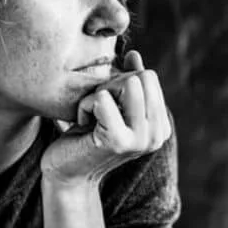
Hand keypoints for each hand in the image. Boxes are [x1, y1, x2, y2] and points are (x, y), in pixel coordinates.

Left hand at [40, 50, 171, 187]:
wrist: (66, 172)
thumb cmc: (86, 136)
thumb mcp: (112, 106)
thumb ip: (128, 81)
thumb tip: (133, 55)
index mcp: (161, 126)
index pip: (149, 77)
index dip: (120, 84)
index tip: (108, 109)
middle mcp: (157, 135)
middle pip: (140, 77)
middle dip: (111, 86)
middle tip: (97, 111)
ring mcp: (141, 140)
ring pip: (125, 83)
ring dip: (99, 95)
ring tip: (91, 118)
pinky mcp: (118, 141)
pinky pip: (102, 98)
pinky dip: (85, 106)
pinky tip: (83, 125)